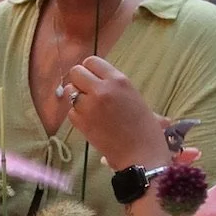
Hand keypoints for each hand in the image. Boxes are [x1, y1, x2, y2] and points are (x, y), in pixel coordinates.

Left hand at [60, 56, 168, 172]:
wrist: (141, 154)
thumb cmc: (146, 128)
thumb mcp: (135, 98)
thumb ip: (116, 88)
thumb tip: (101, 83)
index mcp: (119, 80)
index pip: (92, 61)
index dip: (90, 70)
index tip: (93, 79)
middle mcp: (101, 89)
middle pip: (76, 72)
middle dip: (79, 81)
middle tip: (87, 92)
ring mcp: (89, 105)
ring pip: (70, 91)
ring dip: (76, 97)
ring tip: (88, 108)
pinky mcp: (81, 122)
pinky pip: (70, 111)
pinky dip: (76, 115)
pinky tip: (89, 121)